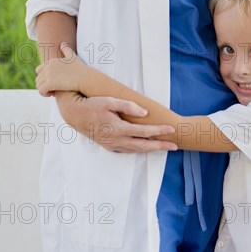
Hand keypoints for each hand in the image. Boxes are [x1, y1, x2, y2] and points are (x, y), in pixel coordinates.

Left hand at [35, 44, 85, 95]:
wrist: (86, 78)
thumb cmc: (81, 69)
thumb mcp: (73, 57)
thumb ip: (66, 50)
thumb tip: (63, 44)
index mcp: (52, 61)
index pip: (39, 70)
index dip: (44, 77)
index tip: (53, 82)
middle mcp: (49, 67)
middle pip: (38, 78)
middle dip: (44, 84)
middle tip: (53, 89)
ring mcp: (49, 74)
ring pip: (38, 85)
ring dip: (44, 90)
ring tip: (53, 93)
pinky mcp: (50, 83)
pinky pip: (41, 90)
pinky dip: (44, 94)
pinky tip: (52, 94)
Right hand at [55, 91, 178, 152]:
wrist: (75, 115)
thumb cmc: (93, 105)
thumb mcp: (109, 101)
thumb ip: (128, 106)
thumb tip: (145, 113)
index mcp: (118, 129)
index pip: (144, 132)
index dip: (159, 131)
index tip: (171, 129)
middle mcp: (116, 140)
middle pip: (143, 146)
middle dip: (160, 146)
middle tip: (175, 146)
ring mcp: (112, 145)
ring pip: (136, 150)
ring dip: (151, 149)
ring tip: (165, 147)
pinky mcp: (109, 146)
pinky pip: (128, 150)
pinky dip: (139, 149)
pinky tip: (147, 147)